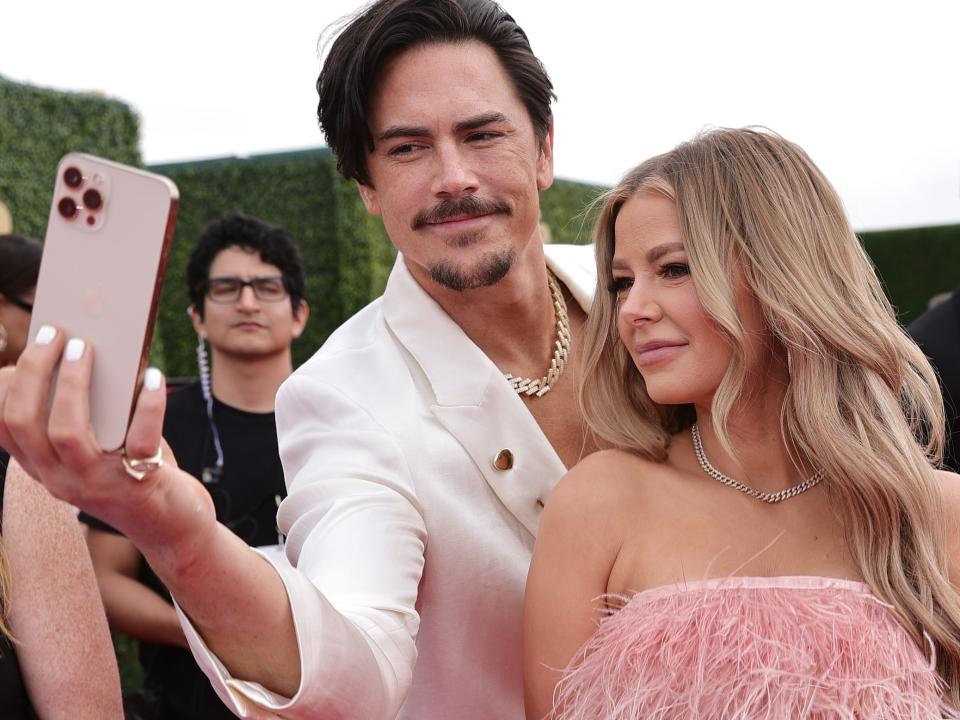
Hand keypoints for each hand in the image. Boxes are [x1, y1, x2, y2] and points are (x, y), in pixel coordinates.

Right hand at [0, 325, 174, 531]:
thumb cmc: (131, 471)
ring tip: (87, 348)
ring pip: (67, 432)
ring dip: (74, 384)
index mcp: (43, 466)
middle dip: (34, 371)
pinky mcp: (138, 483)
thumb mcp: (94, 446)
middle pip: (25, 421)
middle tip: (55, 334)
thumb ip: (85, 412)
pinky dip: (148, 405)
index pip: (3, 426)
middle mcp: (59, 478)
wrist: (170, 525)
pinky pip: (140, 439)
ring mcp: (96, 484)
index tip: (22, 351)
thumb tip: (84, 351)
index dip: (5, 386)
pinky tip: (153, 377)